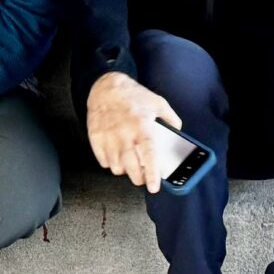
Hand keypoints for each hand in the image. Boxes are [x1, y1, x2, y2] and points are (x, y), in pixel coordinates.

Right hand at [86, 70, 183, 192]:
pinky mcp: (95, 137)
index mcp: (142, 126)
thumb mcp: (158, 102)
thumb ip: (171, 119)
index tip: (154, 187)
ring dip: (124, 170)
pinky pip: (102, 160)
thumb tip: (178, 133)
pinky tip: (116, 156)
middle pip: (131, 167)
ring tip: (129, 165)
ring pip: (116, 167)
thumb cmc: (132, 95)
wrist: (106, 85)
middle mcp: (124, 134)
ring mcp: (108, 137)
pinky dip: (110, 163)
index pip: (148, 155)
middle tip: (143, 177)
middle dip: (139, 178)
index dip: (152, 174)